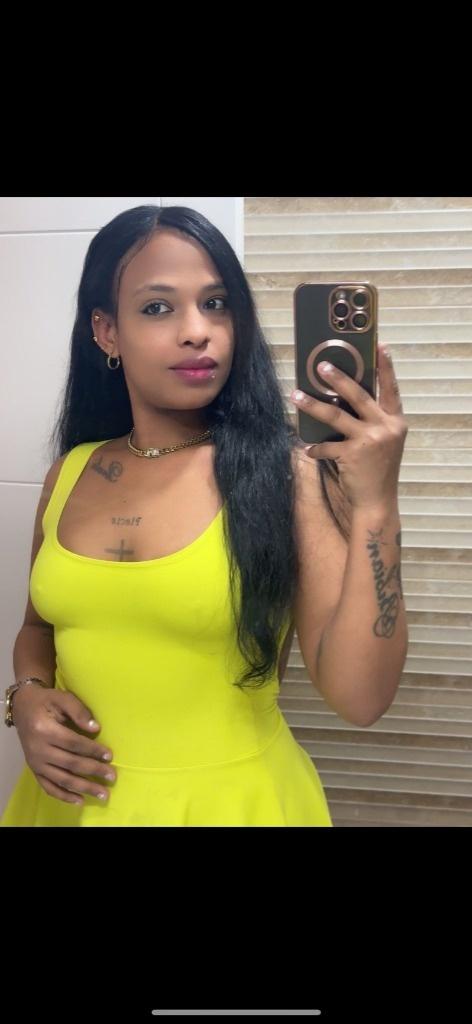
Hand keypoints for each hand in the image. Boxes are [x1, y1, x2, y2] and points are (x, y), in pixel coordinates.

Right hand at [13, 684, 115, 805]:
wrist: (22, 707)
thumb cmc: (46, 701)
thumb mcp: (62, 698)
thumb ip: (79, 711)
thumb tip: (95, 728)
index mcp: (45, 730)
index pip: (73, 743)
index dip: (92, 750)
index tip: (109, 755)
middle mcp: (38, 749)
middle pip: (70, 764)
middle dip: (93, 771)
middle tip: (112, 776)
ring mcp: (35, 762)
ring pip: (62, 779)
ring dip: (83, 788)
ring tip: (102, 794)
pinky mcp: (34, 770)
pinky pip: (48, 787)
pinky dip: (64, 796)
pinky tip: (80, 800)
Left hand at [290, 343, 407, 509]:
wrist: (377, 502)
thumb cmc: (378, 469)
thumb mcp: (385, 441)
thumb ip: (373, 420)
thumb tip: (344, 399)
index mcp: (396, 421)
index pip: (391, 388)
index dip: (386, 367)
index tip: (380, 346)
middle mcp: (386, 427)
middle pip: (359, 395)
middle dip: (338, 378)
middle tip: (321, 366)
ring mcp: (370, 440)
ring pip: (335, 416)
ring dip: (313, 405)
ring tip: (295, 395)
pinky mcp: (352, 454)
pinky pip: (327, 445)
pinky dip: (316, 447)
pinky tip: (307, 448)